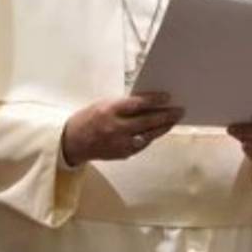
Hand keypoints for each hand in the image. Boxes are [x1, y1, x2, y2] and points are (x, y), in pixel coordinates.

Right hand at [61, 93, 183, 165]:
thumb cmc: (88, 119)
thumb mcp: (103, 105)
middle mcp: (116, 128)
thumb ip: (123, 105)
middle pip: (148, 121)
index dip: (155, 100)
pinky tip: (157, 132)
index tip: (167, 97)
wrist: (72, 142)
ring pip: (149, 135)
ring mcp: (120, 143)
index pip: (138, 104)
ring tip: (172, 121)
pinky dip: (150, 137)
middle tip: (179, 111)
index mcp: (110, 111)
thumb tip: (146, 103)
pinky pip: (142, 145)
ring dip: (163, 128)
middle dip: (166, 116)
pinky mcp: (123, 153)